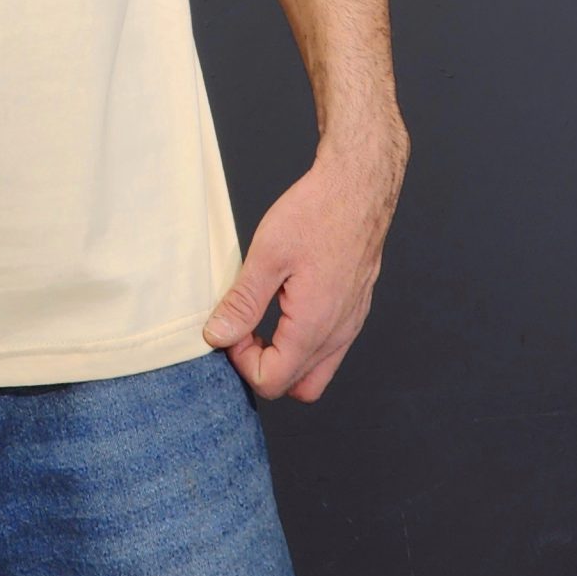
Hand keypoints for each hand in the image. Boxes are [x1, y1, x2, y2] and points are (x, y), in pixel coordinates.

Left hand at [201, 126, 407, 402]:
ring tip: (262, 317)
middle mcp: (338, 334)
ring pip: (314, 372)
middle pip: (295, 387)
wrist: (358, 188)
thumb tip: (217, 336)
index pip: (271, 381)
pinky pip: (328, 349)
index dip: (241, 361)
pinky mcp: (354, 311)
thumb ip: (243, 302)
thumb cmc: (317, 213)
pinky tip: (284, 306)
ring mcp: (350, 325)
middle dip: (262, 366)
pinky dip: (301, 343)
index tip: (231, 325)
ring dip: (283, 357)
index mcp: (314, 327)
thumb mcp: (267, 255)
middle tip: (243, 328)